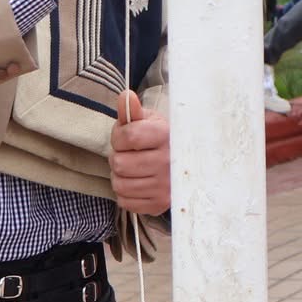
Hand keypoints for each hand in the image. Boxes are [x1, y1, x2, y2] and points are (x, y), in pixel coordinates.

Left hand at [109, 90, 169, 215]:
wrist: (184, 164)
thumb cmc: (160, 140)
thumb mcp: (149, 121)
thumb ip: (132, 111)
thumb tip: (125, 96)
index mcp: (166, 136)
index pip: (128, 137)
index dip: (118, 137)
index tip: (125, 137)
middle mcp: (168, 162)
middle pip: (120, 163)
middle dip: (118, 157)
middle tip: (128, 155)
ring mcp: (165, 186)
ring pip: (119, 184)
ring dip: (120, 176)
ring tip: (132, 169)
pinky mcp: (160, 204)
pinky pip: (125, 201)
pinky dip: (125, 193)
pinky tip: (136, 183)